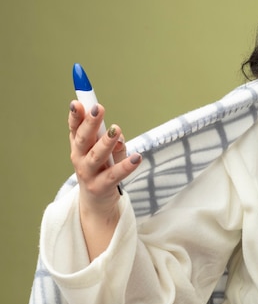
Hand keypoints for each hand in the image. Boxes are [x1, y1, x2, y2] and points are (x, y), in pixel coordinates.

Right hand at [68, 100, 141, 258]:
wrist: (96, 202)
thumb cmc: (102, 168)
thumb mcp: (103, 150)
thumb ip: (108, 139)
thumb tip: (116, 133)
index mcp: (79, 146)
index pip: (74, 128)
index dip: (75, 115)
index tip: (77, 101)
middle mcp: (79, 159)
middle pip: (83, 139)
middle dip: (89, 123)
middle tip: (98, 108)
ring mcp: (88, 174)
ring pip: (96, 157)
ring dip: (106, 142)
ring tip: (116, 129)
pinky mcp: (101, 187)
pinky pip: (114, 175)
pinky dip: (125, 166)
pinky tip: (137, 157)